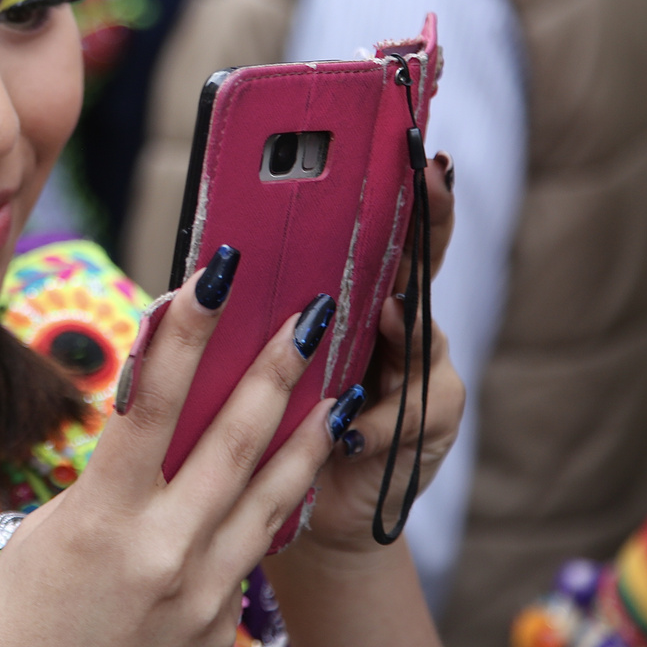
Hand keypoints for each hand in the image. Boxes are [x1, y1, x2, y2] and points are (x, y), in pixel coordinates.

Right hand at [0, 250, 341, 646]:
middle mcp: (164, 552)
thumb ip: (108, 481)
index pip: (152, 401)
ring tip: (341, 385)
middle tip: (314, 314)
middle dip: (277, 369)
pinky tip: (296, 472)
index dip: (187, 331)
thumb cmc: (20, 623)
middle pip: (233, 440)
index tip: (217, 276)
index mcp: (104, 519)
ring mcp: (203, 595)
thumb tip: (153, 431)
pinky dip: (276, 504)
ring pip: (270, 495)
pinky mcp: (221, 630)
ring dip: (307, 434)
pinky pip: (254, 551)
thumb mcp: (47, 534)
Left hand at [291, 155, 463, 554]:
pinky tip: (352, 431)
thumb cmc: (263, 411)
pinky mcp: (422, 428)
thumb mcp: (253, 350)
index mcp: (353, 294)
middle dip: (431, 220)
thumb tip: (215, 263)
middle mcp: (396, 324)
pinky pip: (412, 415)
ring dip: (407, 325)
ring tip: (390, 312)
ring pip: (425, 339)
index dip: (404, 190)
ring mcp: (417, 373)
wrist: (291, 500)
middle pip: (421, 266)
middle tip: (429, 180)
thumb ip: (254, 308)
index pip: (383, 232)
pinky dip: (377, 423)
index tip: (412, 146)